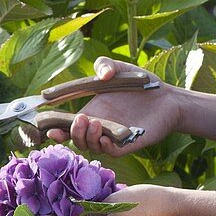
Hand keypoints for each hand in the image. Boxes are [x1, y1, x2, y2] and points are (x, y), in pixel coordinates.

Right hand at [46, 57, 182, 156]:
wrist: (167, 97)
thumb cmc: (140, 84)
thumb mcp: (119, 68)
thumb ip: (105, 64)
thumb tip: (102, 74)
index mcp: (91, 111)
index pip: (67, 126)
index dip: (56, 129)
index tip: (48, 127)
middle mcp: (99, 127)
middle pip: (76, 139)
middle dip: (72, 133)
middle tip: (80, 118)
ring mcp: (113, 137)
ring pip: (91, 147)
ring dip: (87, 138)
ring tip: (94, 123)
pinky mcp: (128, 144)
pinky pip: (111, 151)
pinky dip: (104, 146)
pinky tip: (104, 136)